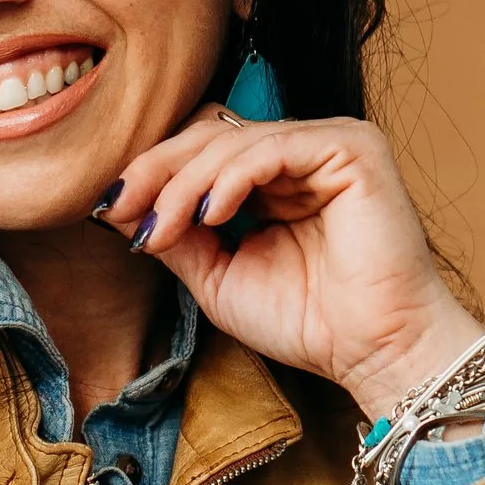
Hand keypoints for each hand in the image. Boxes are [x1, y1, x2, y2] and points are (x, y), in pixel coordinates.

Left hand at [98, 107, 482, 417]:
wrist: (374, 352)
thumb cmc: (310, 323)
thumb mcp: (219, 276)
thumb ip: (178, 236)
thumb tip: (118, 206)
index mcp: (275, 178)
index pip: (201, 149)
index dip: (153, 172)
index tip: (110, 210)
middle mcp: (303, 152)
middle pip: (210, 133)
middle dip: (157, 171)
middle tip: (122, 208)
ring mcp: (330, 144)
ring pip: (234, 139)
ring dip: (185, 182)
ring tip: (163, 227)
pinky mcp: (353, 148)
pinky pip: (274, 146)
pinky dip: (232, 176)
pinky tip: (210, 214)